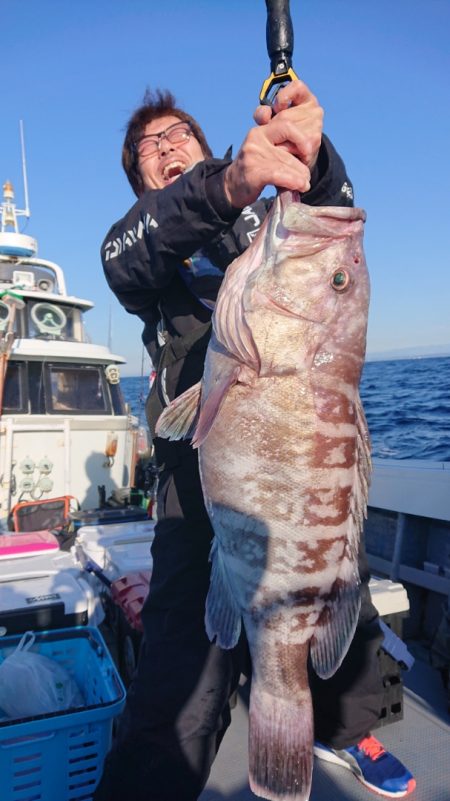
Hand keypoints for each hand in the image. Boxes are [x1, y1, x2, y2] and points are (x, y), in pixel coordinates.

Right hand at [223, 80, 322, 207]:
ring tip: (305, 184)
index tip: (307, 153)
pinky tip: (300, 186)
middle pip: (289, 146)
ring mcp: (253, 155)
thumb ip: (281, 145)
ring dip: (300, 176)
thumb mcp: (265, 150)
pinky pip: (279, 174)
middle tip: (307, 176)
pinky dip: (293, 181)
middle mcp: (256, 138)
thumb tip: (309, 147)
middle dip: (302, 164)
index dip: (301, 139)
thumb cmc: (253, 169)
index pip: (287, 125)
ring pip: (287, 162)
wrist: (230, 187)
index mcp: (261, 130)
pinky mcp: (253, 172)